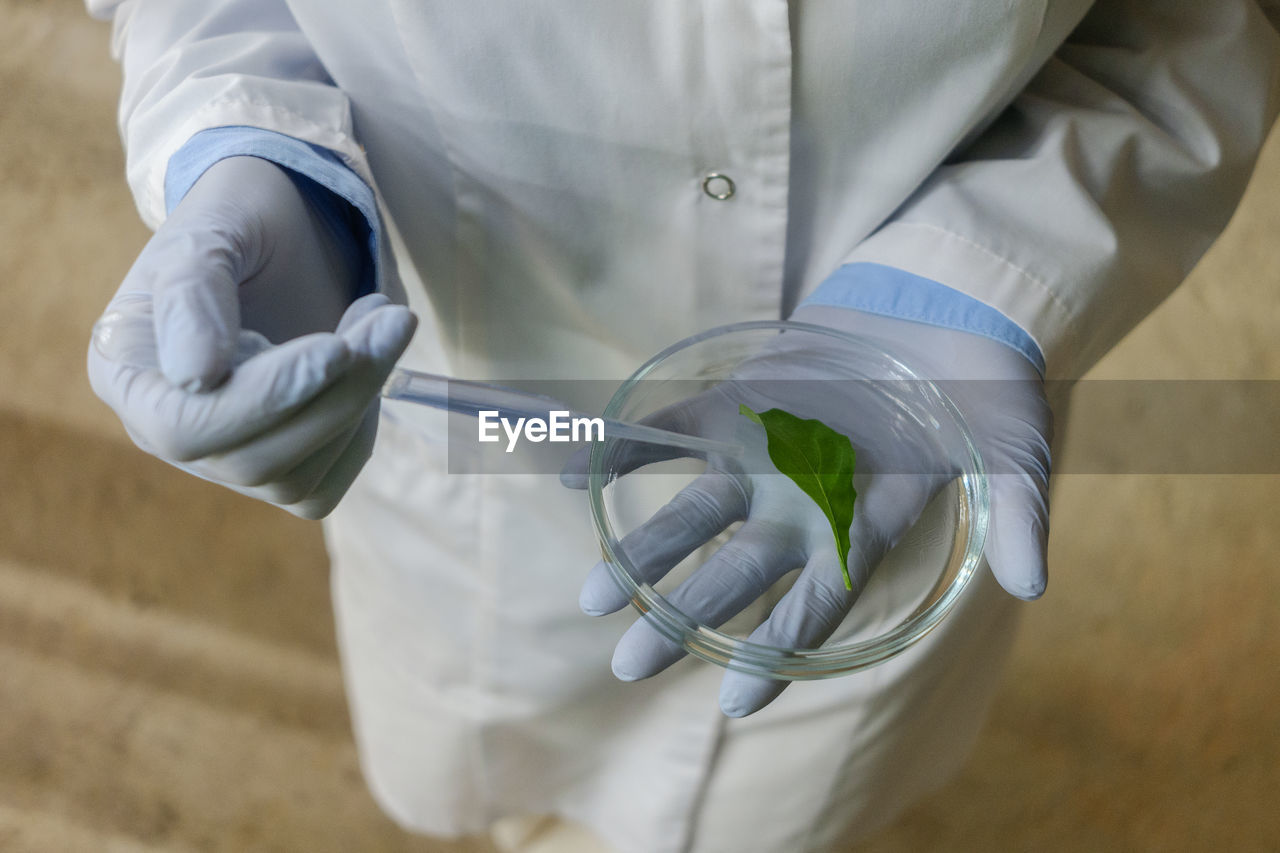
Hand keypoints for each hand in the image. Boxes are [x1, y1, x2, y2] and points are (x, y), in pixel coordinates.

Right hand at [88, 156, 415, 517]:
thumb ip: (192, 297)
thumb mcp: (207, 233)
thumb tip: (196, 376)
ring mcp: (225, 456)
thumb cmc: (236, 220)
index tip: (335, 349)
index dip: (265, 398)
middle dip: (334, 395)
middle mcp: (167, 431)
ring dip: (359, 401)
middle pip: (251, 460)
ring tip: (383, 320)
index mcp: (127, 375)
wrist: (282, 230)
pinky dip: (361, 432)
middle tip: (389, 319)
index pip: (184, 426)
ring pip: (296, 478)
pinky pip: (326, 484)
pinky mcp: (281, 465)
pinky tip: (371, 363)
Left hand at [563, 306, 1050, 715]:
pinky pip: (669, 431)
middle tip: (627, 665)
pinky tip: (573, 474)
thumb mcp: (1016, 446)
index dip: (777, 649)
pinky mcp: (735, 403)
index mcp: (863, 525)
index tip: (733, 699)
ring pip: (693, 512)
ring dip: (642, 550)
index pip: (817, 602)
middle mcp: (801, 503)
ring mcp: (762, 455)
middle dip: (682, 616)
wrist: (937, 304)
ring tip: (591, 596)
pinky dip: (625, 450)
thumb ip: (1017, 510)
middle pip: (735, 571)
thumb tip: (1034, 584)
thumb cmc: (983, 384)